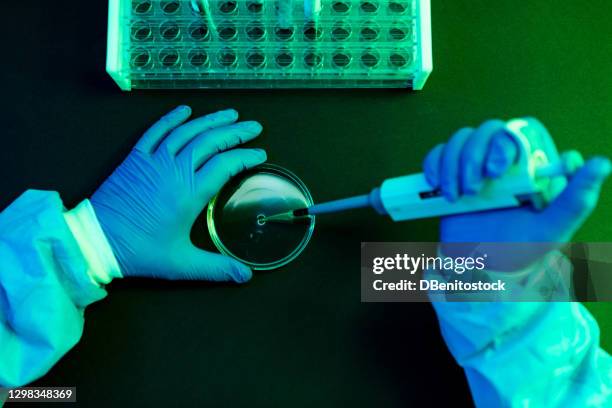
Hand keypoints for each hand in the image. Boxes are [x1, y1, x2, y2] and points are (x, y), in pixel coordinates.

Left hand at [91, 106, 266, 281]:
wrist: (96, 241)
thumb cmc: (140, 251)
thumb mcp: (181, 264)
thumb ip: (217, 268)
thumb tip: (246, 276)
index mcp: (190, 193)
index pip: (226, 165)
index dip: (246, 157)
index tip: (260, 154)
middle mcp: (175, 170)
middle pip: (211, 141)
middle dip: (236, 132)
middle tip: (254, 127)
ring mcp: (154, 160)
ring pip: (187, 132)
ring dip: (210, 120)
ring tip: (230, 113)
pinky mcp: (135, 158)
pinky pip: (155, 131)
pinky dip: (171, 119)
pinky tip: (184, 110)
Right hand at [423, 118, 609, 245]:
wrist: (478, 268)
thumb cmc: (519, 250)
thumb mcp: (552, 229)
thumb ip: (576, 199)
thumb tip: (601, 162)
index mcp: (532, 167)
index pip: (523, 131)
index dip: (507, 142)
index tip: (497, 171)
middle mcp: (505, 161)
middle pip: (487, 130)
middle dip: (473, 157)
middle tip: (472, 190)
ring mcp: (475, 166)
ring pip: (461, 139)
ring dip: (452, 164)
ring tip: (454, 196)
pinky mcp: (450, 174)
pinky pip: (438, 154)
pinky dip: (434, 166)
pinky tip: (438, 188)